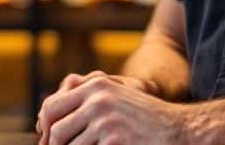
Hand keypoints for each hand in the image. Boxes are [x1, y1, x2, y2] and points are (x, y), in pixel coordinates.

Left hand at [36, 72, 186, 144]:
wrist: (179, 130)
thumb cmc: (145, 119)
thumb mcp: (115, 100)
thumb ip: (85, 104)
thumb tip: (47, 124)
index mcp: (95, 86)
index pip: (51, 107)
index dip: (45, 129)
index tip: (47, 143)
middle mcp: (97, 99)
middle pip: (55, 130)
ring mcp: (105, 120)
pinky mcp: (114, 140)